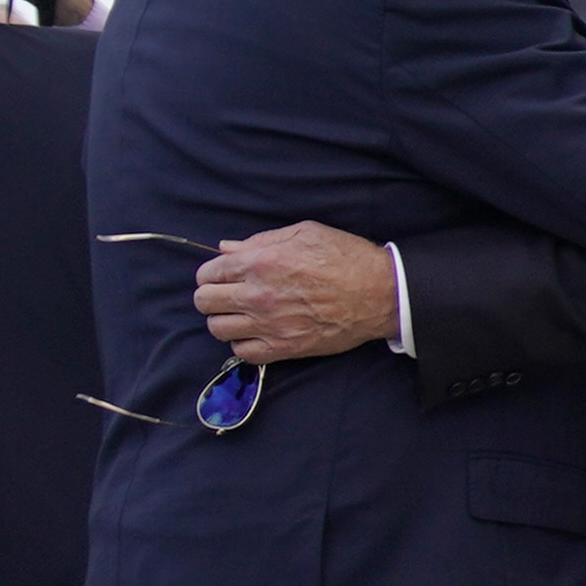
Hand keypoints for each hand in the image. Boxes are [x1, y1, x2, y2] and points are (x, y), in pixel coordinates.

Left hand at [194, 223, 397, 362]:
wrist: (380, 293)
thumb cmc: (346, 257)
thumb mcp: (305, 233)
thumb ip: (262, 240)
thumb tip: (227, 249)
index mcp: (261, 262)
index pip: (208, 273)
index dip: (211, 273)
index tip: (222, 275)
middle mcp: (258, 295)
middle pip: (204, 302)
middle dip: (211, 295)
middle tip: (228, 294)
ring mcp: (269, 325)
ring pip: (217, 328)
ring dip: (225, 319)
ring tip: (241, 314)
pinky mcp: (284, 348)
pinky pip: (242, 352)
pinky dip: (243, 342)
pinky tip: (256, 332)